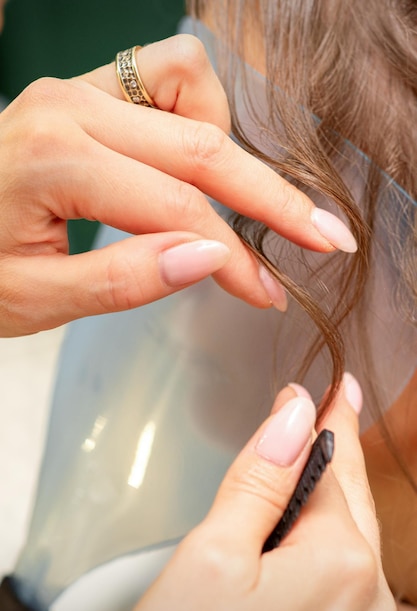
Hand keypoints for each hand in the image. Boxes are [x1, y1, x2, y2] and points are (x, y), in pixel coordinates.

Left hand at [0, 35, 355, 335]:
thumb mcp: (37, 299)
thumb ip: (124, 279)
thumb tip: (210, 256)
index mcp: (54, 160)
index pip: (176, 209)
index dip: (235, 256)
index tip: (267, 293)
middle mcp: (71, 106)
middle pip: (203, 144)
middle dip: (272, 197)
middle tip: (322, 235)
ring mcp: (80, 88)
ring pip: (194, 90)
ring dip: (229, 148)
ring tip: (234, 202)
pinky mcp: (88, 88)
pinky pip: (167, 76)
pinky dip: (198, 115)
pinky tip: (193, 162)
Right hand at [126, 375, 395, 610]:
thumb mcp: (213, 552)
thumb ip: (261, 477)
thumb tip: (295, 410)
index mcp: (342, 562)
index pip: (335, 464)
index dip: (328, 419)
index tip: (336, 386)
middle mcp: (370, 597)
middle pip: (350, 498)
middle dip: (338, 451)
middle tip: (336, 404)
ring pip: (350, 534)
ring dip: (331, 494)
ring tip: (321, 449)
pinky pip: (346, 571)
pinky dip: (328, 533)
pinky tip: (309, 519)